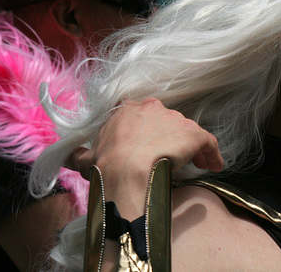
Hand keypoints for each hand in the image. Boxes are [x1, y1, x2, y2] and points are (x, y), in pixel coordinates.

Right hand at [66, 98, 222, 218]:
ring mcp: (175, 119)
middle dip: (171, 138)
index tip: (151, 144)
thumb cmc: (106, 167)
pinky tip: (214, 166)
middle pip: (168, 122)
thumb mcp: (86, 160)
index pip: (143, 115)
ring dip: (192, 148)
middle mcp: (154, 107)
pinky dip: (212, 153)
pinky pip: (208, 143)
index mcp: (128, 109)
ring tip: (196, 165)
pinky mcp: (193, 133)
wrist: (126, 173)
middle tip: (172, 158)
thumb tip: (66, 157)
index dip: (148, 130)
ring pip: (188, 132)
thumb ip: (78, 154)